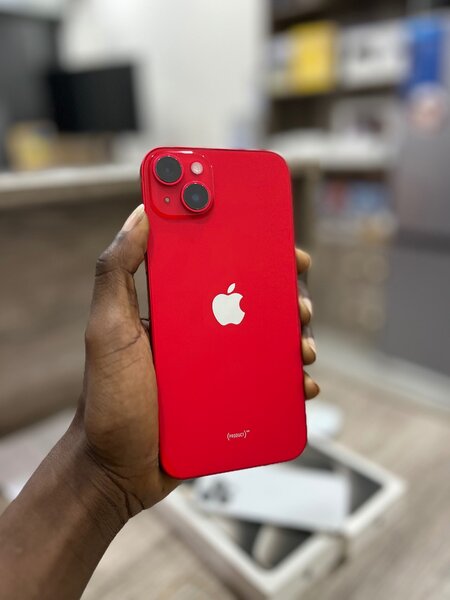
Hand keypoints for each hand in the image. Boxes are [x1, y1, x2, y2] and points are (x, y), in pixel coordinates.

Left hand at [75, 204, 318, 520]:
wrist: (115, 471)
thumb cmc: (108, 399)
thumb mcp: (107, 329)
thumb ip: (117, 271)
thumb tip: (143, 213)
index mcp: (176, 309)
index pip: (217, 267)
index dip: (250, 251)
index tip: (278, 242)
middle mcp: (200, 334)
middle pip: (252, 303)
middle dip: (283, 296)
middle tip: (298, 301)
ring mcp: (217, 369)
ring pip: (267, 343)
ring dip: (294, 338)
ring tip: (302, 347)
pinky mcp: (230, 401)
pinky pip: (268, 385)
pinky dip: (290, 381)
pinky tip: (302, 384)